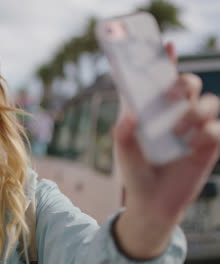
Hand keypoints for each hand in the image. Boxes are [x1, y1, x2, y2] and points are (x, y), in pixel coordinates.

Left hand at [113, 42, 219, 258]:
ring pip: (210, 103)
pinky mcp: (208, 147)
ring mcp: (194, 130)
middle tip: (173, 94)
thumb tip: (131, 113)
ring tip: (178, 131)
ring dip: (196, 111)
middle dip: (185, 82)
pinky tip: (192, 145)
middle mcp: (175, 115)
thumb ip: (123, 131)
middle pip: (190, 84)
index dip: (165, 61)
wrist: (151, 203)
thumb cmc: (135, 172)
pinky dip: (207, 132)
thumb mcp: (123, 151)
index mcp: (154, 111)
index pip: (161, 81)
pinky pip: (218, 129)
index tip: (166, 46)